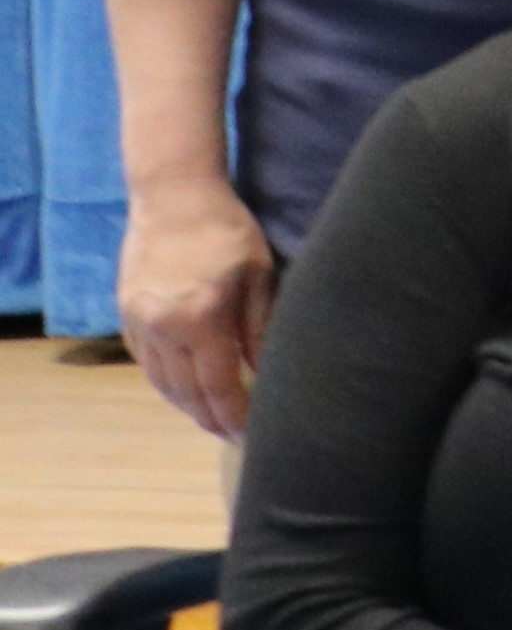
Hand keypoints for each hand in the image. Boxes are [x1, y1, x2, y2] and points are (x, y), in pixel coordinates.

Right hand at [117, 168, 276, 438]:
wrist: (173, 195)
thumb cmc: (227, 231)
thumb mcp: (259, 277)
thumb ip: (260, 330)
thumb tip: (266, 374)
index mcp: (200, 318)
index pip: (218, 386)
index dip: (234, 415)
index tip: (250, 434)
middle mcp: (162, 326)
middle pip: (185, 391)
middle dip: (209, 418)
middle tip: (232, 434)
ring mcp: (138, 320)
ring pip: (161, 380)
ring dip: (185, 404)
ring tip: (211, 417)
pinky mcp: (126, 311)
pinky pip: (145, 360)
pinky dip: (165, 379)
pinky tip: (184, 387)